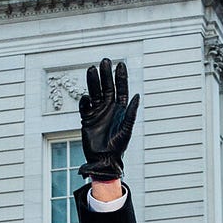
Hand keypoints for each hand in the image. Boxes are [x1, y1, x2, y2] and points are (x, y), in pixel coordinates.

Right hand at [78, 58, 139, 181]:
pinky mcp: (87, 118)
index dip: (121, 78)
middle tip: (104, 61)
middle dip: (106, 75)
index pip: (121, 90)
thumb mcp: (127, 130)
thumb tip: (137, 96)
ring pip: (94, 92)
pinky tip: (87, 97)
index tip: (120, 65)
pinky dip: (85, 101)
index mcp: (121, 110)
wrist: (104, 160)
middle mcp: (109, 109)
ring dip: (93, 81)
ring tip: (92, 69)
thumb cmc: (118, 148)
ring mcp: (97, 112)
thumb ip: (132, 113)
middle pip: (107, 87)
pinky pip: (85, 106)